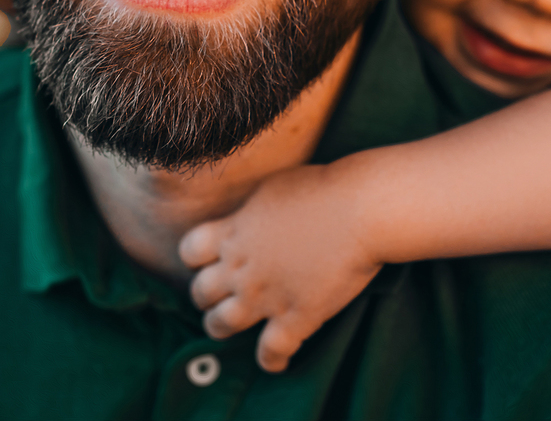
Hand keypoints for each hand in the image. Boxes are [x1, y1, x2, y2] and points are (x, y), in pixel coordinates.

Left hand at [178, 164, 381, 372]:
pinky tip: (275, 363)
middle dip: (205, 295)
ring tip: (230, 327)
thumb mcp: (271, 188)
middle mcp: (242, 267)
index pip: (190, 250)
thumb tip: (244, 216)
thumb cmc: (322, 189)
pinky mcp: (296, 317)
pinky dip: (272, 360)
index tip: (209, 258)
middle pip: (200, 292)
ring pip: (221, 325)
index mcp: (234, 232)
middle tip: (220, 294)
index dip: (196, 257)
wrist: (360, 211)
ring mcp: (266, 296)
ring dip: (221, 327)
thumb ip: (249, 210)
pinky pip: (272, 351)